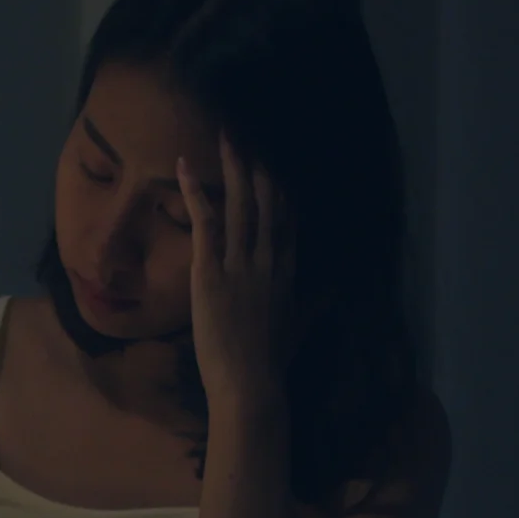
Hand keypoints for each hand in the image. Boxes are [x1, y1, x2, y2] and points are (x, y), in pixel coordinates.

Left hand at [178, 134, 296, 404]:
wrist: (250, 383)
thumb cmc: (271, 361)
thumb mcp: (299, 325)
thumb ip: (315, 302)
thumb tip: (335, 289)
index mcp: (287, 270)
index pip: (288, 219)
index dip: (283, 188)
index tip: (278, 161)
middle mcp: (269, 259)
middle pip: (268, 202)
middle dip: (259, 166)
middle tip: (251, 134)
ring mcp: (241, 263)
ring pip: (241, 205)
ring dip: (233, 169)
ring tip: (227, 138)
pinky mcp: (212, 272)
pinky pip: (205, 223)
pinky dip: (195, 193)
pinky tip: (184, 168)